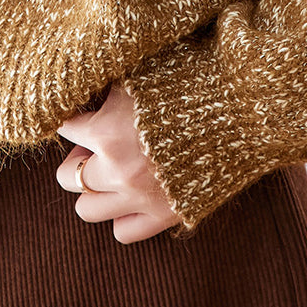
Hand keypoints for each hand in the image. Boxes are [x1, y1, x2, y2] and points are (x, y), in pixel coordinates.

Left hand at [56, 82, 183, 242]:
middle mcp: (117, 171)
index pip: (64, 130)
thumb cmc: (190, 81)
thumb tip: (81, 89)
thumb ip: (105, 91)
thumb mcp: (138, 74)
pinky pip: (122, 231)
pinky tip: (133, 192)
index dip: (74, 119)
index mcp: (106, 133)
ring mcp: (141, 198)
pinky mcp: (165, 215)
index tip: (86, 115)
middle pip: (68, 177)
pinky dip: (121, 214)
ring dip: (94, 189)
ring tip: (111, 170)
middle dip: (78, 157)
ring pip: (86, 209)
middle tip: (96, 145)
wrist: (241, 109)